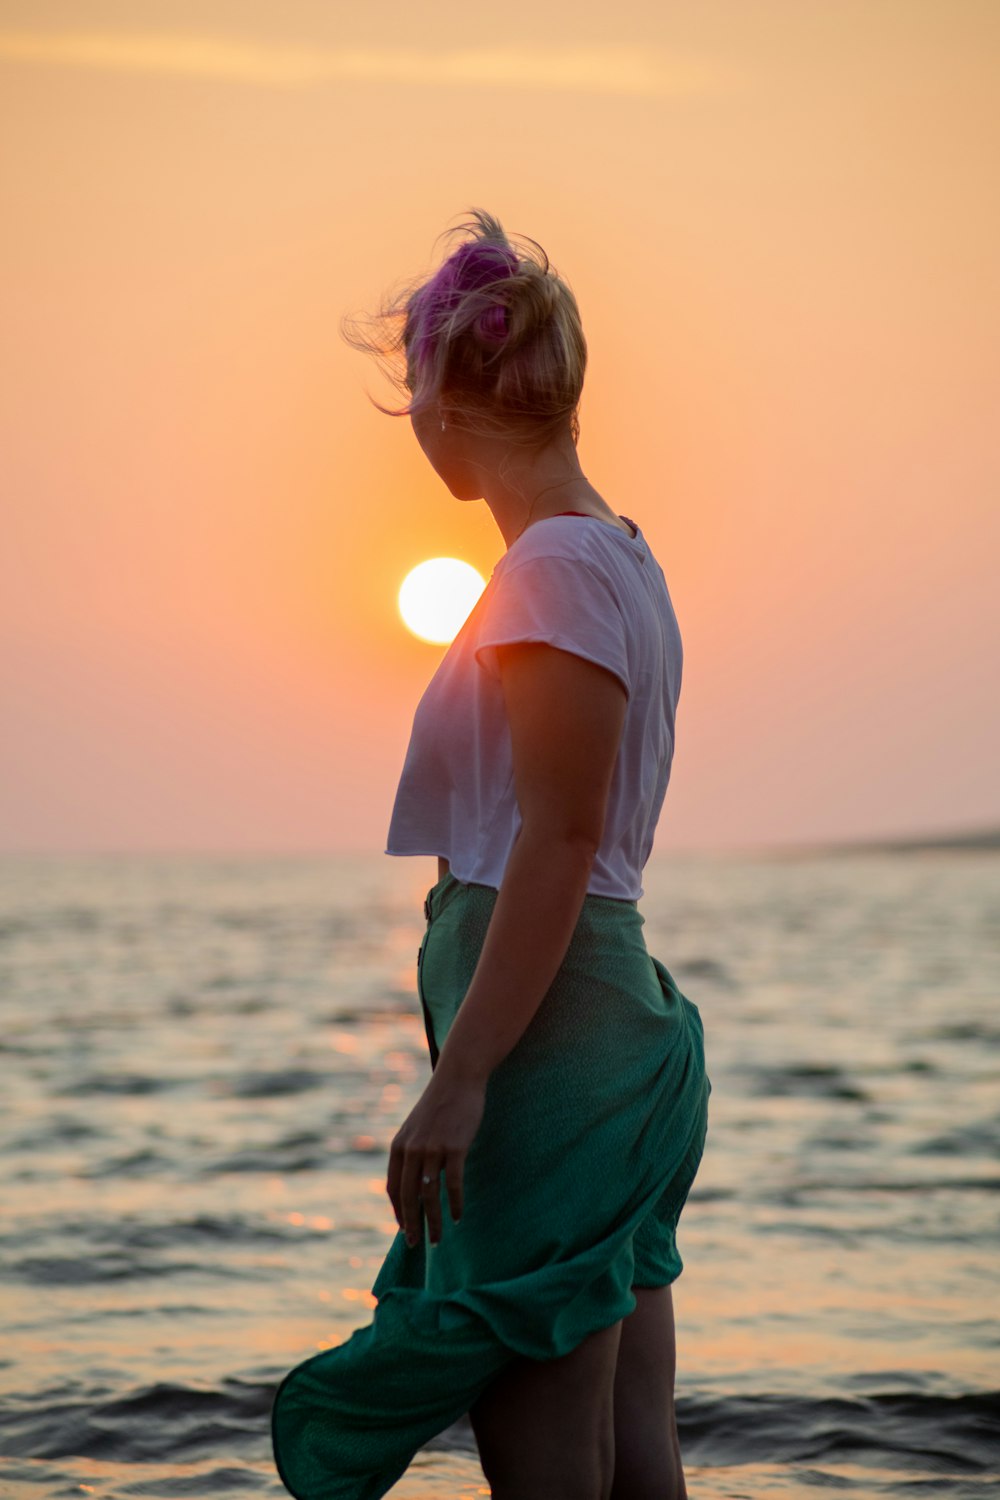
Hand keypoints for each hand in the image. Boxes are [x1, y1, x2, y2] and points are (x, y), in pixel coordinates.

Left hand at [387, 1069, 486, 1246]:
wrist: (458, 1078)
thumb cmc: (440, 1105)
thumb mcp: (417, 1128)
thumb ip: (412, 1152)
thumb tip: (414, 1181)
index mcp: (399, 1145)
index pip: (393, 1188)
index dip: (398, 1212)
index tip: (405, 1230)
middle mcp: (412, 1149)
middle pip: (409, 1196)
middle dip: (413, 1224)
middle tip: (418, 1244)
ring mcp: (432, 1148)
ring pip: (430, 1194)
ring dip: (433, 1221)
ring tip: (437, 1239)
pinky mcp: (454, 1146)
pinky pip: (453, 1183)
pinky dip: (455, 1203)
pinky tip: (457, 1217)